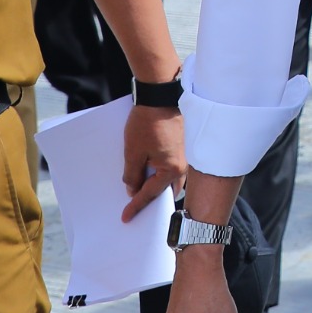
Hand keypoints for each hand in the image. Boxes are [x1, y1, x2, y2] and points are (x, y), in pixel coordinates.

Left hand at [123, 101, 188, 222]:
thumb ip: (132, 175)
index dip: (136, 206)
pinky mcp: (182, 146)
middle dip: (151, 199)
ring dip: (156, 184)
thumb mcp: (132, 152)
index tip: (126, 217)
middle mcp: (183, 165)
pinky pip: (171, 166)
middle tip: (135, 205)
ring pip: (170, 179)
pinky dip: (160, 171)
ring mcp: (184, 155)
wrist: (160, 95)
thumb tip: (133, 189)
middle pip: (166, 191)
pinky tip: (148, 168)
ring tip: (140, 186)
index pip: (151, 194)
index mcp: (172, 170)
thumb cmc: (147, 122)